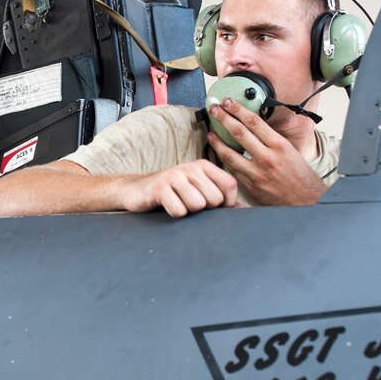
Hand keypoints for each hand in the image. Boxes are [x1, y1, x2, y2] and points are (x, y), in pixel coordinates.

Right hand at [123, 159, 237, 217]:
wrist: (135, 190)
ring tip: (178, 203)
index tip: (215, 207)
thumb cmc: (171, 193)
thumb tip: (244, 211)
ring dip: (188, 211)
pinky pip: (179, 211)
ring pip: (197, 205)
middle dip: (205, 209)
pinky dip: (174, 214)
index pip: (230, 184)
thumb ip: (220, 198)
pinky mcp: (160, 188)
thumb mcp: (197, 190)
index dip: (227, 202)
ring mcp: (174, 176)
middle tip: (189, 203)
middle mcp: (190, 167)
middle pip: (214, 199)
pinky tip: (166, 206)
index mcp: (203, 166)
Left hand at [206, 100, 326, 205]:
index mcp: (279, 145)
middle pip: (239, 133)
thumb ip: (272, 140)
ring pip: (230, 153)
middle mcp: (267, 157)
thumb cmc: (300, 176)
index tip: (229, 102)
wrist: (307, 201)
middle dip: (224, 118)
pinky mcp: (251, 186)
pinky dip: (223, 161)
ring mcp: (257, 173)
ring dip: (217, 141)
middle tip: (214, 109)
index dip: (238, 109)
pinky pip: (232, 170)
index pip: (254, 122)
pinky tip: (218, 154)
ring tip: (210, 133)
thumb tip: (254, 127)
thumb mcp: (290, 152)